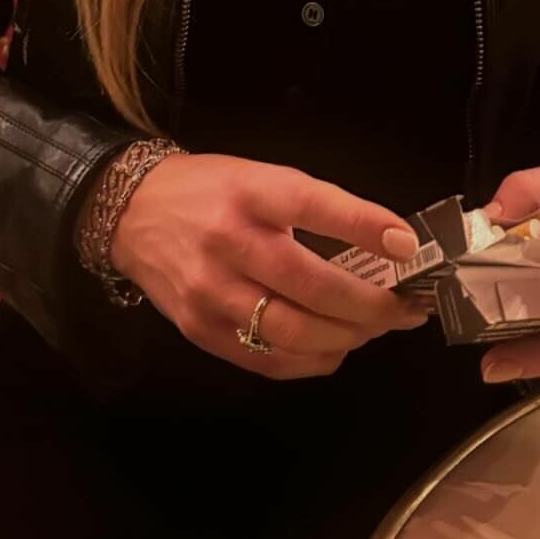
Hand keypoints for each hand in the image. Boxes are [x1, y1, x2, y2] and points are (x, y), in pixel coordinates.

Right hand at [110, 153, 427, 380]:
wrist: (131, 213)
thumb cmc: (211, 191)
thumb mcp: (260, 177)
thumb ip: (314, 207)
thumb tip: (384, 243)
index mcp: (250, 193)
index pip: (313, 206)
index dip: (364, 226)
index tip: (407, 246)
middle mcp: (229, 243)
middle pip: (311, 285)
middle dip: (371, 304)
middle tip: (406, 308)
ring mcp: (211, 293)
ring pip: (294, 332)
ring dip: (348, 337)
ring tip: (376, 329)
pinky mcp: (200, 330)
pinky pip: (268, 359)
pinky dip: (312, 361)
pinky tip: (335, 348)